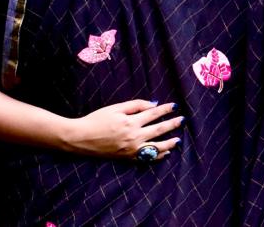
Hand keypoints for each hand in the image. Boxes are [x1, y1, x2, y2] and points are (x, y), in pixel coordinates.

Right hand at [63, 99, 182, 160]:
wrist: (81, 138)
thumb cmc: (96, 120)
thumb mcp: (115, 108)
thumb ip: (135, 105)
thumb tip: (153, 105)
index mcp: (131, 122)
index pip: (153, 114)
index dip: (165, 109)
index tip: (174, 106)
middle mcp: (134, 136)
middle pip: (158, 129)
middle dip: (172, 124)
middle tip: (182, 120)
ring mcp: (131, 149)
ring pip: (156, 147)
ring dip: (169, 142)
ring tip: (178, 139)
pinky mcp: (127, 158)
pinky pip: (147, 158)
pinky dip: (157, 156)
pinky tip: (165, 153)